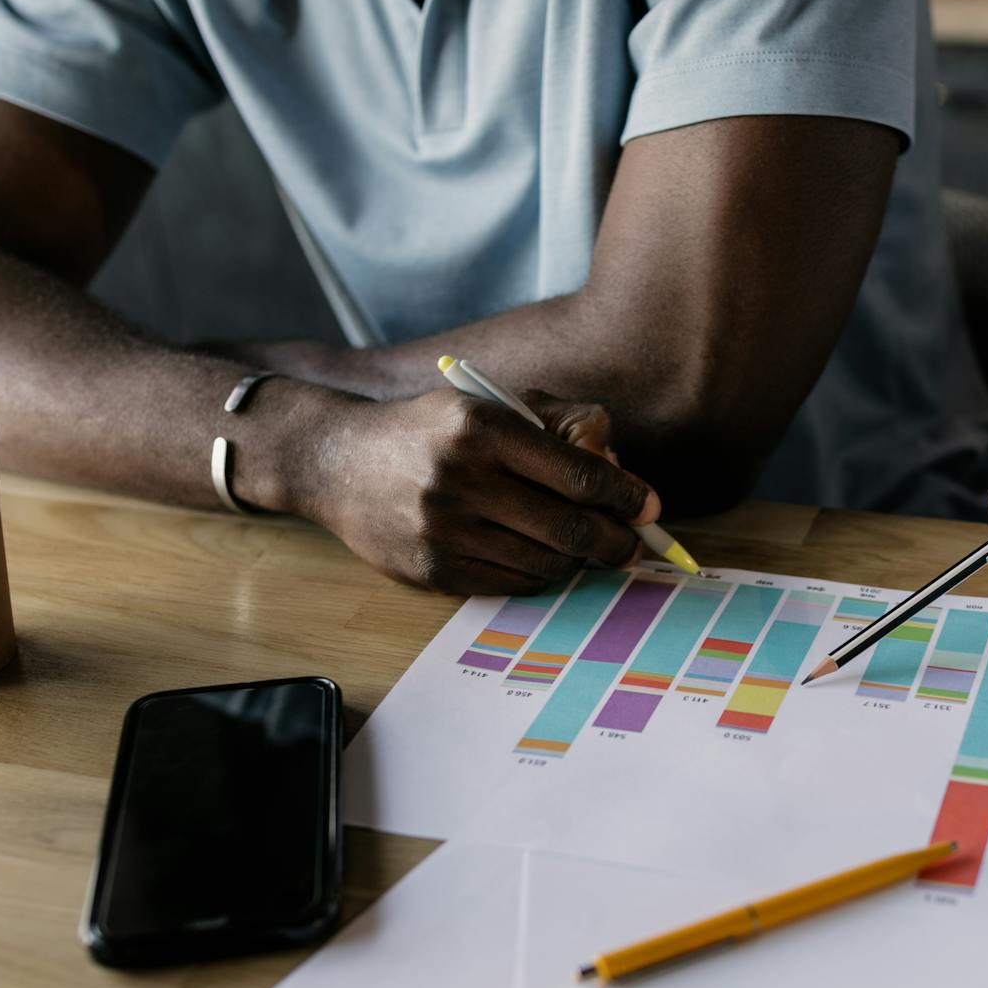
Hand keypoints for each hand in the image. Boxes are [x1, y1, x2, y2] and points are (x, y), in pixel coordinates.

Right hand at [281, 388, 662, 594]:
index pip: (580, 475)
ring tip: (587, 547)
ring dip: (579, 560)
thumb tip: (618, 470)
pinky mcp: (433, 569)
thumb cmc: (431, 431)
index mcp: (483, 427)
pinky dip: (541, 574)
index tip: (649, 507)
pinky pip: (513, 583)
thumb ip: (559, 425)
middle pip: (571, 528)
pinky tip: (544, 558)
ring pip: (546, 563)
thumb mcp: (488, 403)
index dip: (627, 497)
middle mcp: (462, 479)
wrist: (338, 463)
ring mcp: (445, 530)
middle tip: (632, 543)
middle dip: (616, 540)